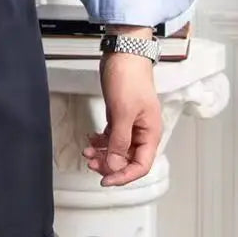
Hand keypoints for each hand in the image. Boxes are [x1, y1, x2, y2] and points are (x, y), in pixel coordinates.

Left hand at [83, 39, 161, 186]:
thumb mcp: (123, 113)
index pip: (141, 165)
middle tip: (91, 164)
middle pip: (128, 159)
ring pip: (117, 149)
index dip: (123, 176)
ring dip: (103, 154)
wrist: (123, 55)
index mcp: (150, 133)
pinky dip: (100, 141)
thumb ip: (119, 141)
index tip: (105, 180)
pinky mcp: (119, 117)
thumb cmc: (128, 80)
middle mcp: (142, 132)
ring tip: (87, 152)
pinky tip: (90, 140)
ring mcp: (130, 124)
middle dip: (109, 165)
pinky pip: (111, 137)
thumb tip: (115, 165)